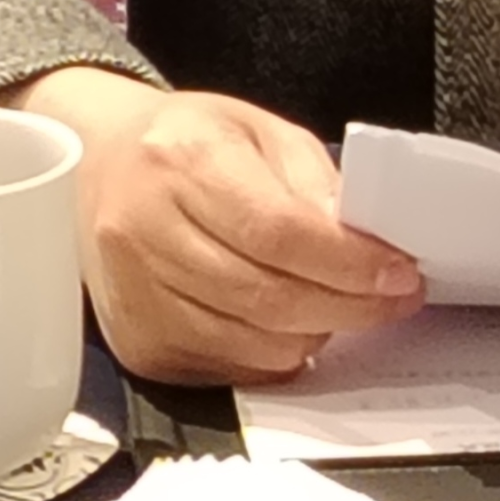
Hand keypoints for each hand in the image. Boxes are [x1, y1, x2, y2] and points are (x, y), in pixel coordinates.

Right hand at [0, 68, 424, 385]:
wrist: (100, 167)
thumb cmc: (188, 143)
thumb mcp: (262, 131)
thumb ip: (315, 184)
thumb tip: (366, 245)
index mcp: (182, 160)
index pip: (277, 230)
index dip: (347, 263)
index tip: (399, 274)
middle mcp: (145, 230)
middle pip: (266, 295)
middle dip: (347, 306)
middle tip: (391, 299)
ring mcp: (134, 294)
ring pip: (249, 342)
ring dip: (314, 333)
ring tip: (340, 305)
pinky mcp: (136, 343)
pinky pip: (223, 369)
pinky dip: (272, 356)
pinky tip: (292, 326)